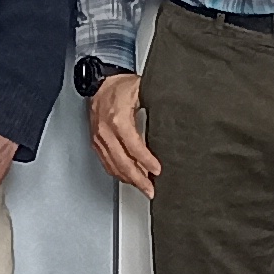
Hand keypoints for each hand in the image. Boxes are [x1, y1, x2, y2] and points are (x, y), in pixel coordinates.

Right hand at [85, 72, 159, 197]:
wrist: (100, 83)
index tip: (157, 171)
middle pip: (122, 162)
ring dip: (128, 179)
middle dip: (138, 179)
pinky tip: (128, 178)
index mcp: (118, 119)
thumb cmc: (121, 86)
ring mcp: (99, 138)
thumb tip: (177, 117)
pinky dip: (117, 173)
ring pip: (113, 166)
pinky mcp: (95, 142)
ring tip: (143, 188)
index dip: (146, 162)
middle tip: (151, 190)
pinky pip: (106, 163)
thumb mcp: (143, 92)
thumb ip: (158, 106)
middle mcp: (106, 131)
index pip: (134, 147)